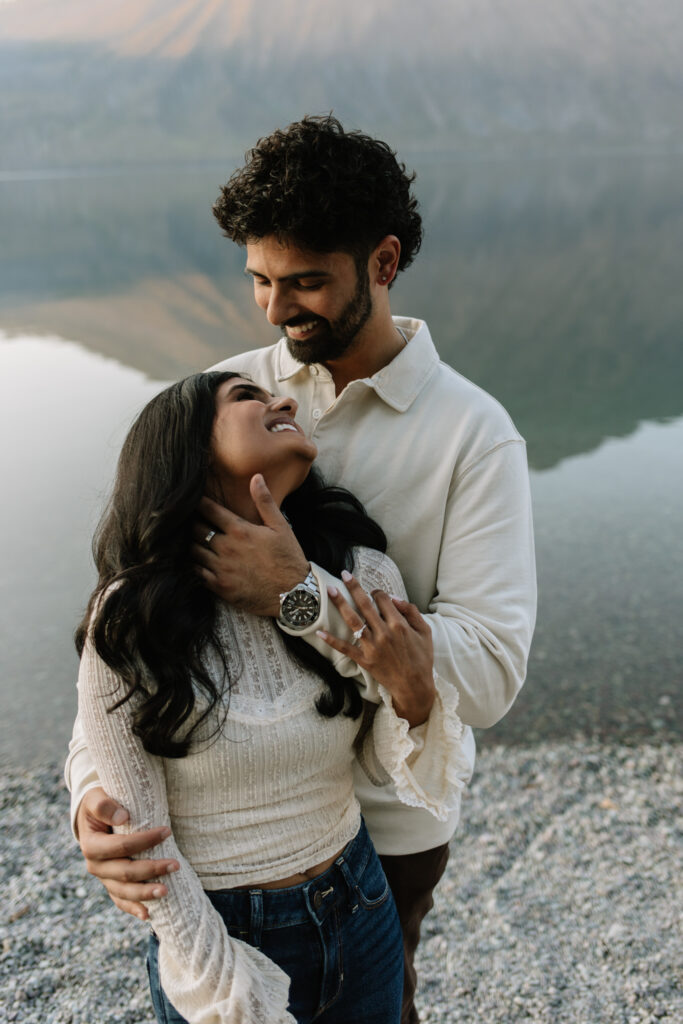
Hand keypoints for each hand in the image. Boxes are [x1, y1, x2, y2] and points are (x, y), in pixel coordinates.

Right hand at [77, 787, 178, 920]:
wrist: (92, 818)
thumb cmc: (98, 805)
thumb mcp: (96, 798)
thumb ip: (104, 806)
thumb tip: (123, 817)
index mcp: (91, 845)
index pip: (121, 846)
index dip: (144, 840)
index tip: (167, 831)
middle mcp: (95, 866)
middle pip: (125, 872)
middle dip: (151, 870)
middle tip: (175, 865)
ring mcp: (103, 878)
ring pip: (124, 892)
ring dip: (145, 893)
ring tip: (166, 891)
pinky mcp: (111, 884)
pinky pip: (120, 900)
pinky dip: (133, 909)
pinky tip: (148, 915)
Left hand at [192, 475, 309, 615]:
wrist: (293, 595)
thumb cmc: (288, 558)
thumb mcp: (281, 526)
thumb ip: (264, 502)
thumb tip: (256, 477)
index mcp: (240, 531)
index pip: (209, 510)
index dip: (199, 503)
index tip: (195, 499)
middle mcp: (226, 548)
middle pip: (196, 530)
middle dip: (191, 522)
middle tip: (189, 519)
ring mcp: (221, 569)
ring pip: (193, 551)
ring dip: (191, 544)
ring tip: (192, 539)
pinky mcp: (220, 587)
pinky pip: (197, 573)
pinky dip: (195, 564)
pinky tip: (199, 561)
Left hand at [317, 571, 435, 726]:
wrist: (414, 685)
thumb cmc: (421, 657)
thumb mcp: (425, 631)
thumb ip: (411, 612)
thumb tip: (394, 598)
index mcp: (399, 624)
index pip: (383, 599)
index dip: (377, 592)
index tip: (374, 592)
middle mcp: (384, 633)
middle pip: (365, 604)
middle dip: (354, 587)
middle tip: (344, 574)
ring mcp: (372, 646)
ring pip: (353, 621)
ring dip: (340, 604)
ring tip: (330, 590)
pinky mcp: (364, 660)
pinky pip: (345, 648)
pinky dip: (332, 641)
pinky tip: (320, 632)